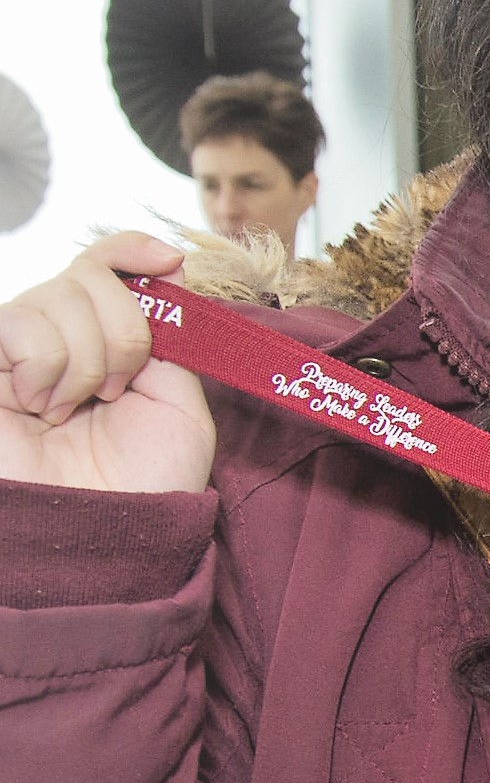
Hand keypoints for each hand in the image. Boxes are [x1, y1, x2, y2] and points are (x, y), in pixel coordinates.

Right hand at [0, 234, 212, 492]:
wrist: (102, 532)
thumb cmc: (144, 483)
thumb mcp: (180, 405)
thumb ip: (170, 337)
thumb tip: (168, 264)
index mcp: (105, 341)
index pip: (105, 265)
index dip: (130, 249)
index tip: (167, 260)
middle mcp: (56, 336)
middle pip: (88, 275)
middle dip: (123, 333)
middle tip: (115, 393)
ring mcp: (13, 350)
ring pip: (56, 297)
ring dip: (85, 361)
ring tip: (71, 412)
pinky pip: (17, 324)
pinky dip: (43, 365)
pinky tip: (38, 406)